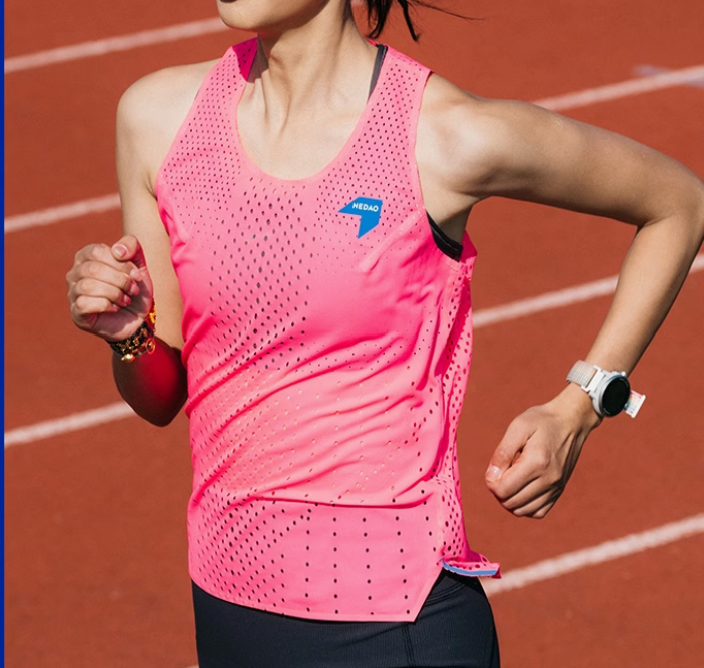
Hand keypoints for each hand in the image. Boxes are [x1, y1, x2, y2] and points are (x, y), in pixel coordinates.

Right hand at [66, 235, 153, 341]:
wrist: (139, 317)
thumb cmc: (134, 289)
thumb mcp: (139, 264)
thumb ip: (132, 246)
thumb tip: (117, 250)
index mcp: (87, 256)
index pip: (97, 252)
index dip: (121, 264)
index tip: (137, 275)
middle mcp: (75, 273)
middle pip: (93, 269)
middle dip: (120, 280)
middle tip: (133, 290)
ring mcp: (73, 293)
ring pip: (88, 286)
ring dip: (115, 293)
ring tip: (125, 300)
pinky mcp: (76, 313)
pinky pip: (84, 303)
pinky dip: (106, 305)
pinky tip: (115, 308)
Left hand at [484, 385, 601, 517]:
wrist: (571, 421)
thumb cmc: (541, 421)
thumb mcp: (517, 428)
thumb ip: (502, 453)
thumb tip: (491, 478)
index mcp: (536, 463)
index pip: (504, 490)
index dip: (491, 482)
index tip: (494, 469)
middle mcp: (548, 479)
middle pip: (511, 503)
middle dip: (499, 491)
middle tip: (501, 472)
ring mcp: (556, 487)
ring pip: (523, 511)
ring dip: (510, 500)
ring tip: (510, 480)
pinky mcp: (560, 490)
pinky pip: (538, 511)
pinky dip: (525, 506)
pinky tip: (521, 489)